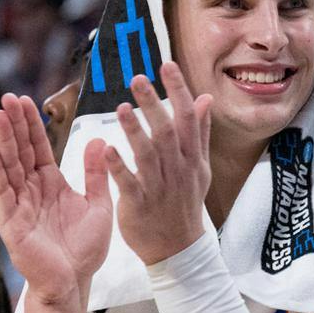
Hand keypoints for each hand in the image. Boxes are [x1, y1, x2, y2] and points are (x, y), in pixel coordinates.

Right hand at [0, 92, 112, 309]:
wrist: (74, 283)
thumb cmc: (84, 250)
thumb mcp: (98, 206)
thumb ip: (96, 174)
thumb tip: (98, 140)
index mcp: (51, 184)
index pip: (38, 147)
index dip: (31, 124)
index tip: (25, 100)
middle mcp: (31, 190)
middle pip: (20, 150)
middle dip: (14, 124)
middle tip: (7, 97)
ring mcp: (19, 204)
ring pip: (9, 166)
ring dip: (3, 140)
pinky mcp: (11, 221)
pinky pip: (3, 192)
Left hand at [104, 63, 213, 265]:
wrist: (179, 248)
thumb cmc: (185, 203)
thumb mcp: (199, 167)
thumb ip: (199, 132)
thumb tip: (205, 98)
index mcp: (190, 157)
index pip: (187, 117)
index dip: (178, 90)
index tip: (166, 65)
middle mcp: (177, 169)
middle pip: (167, 131)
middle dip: (154, 104)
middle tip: (138, 79)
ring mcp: (160, 188)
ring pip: (149, 155)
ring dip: (135, 131)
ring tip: (121, 108)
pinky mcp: (141, 205)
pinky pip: (130, 184)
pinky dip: (120, 167)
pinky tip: (108, 149)